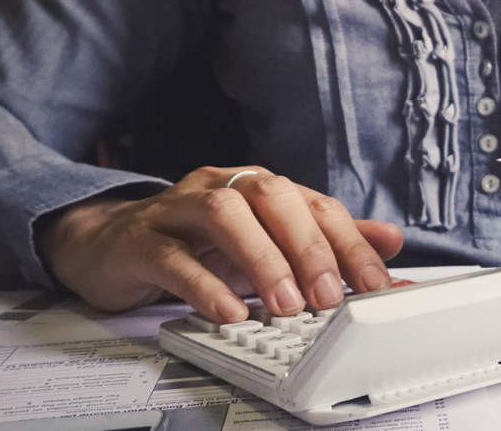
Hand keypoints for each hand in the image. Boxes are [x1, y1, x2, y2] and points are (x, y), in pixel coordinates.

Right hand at [40, 166, 403, 323]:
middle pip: (273, 197)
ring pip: (223, 215)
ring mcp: (177, 210)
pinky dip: (204, 285)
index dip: (349, 243)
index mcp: (259, 188)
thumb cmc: (194, 243)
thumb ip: (326, 241)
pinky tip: (228, 312)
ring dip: (261, 260)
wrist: (109, 245)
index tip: (376, 285)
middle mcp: (222, 187)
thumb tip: (390, 242)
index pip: (315, 204)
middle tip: (328, 297)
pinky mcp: (140, 241)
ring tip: (284, 305)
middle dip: (309, 247)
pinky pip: (172, 256)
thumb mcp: (267, 242)